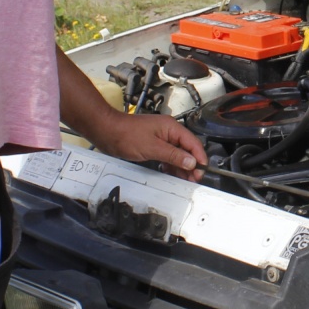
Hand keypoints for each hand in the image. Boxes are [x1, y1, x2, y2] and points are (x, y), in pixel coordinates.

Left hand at [83, 109, 206, 176]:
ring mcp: (161, 138)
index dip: (199, 158)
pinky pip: (168, 155)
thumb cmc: (126, 135)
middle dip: (192, 164)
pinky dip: (171, 164)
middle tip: (194, 179)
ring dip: (182, 166)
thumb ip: (173, 155)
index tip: (201, 171)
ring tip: (186, 180)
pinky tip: (172, 173)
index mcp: (172, 128)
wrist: (107, 131)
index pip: (193, 143)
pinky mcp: (154, 144)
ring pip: (178, 154)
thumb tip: (191, 162)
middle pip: (187, 149)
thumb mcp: (152, 148)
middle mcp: (169, 132)